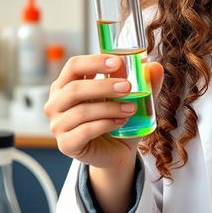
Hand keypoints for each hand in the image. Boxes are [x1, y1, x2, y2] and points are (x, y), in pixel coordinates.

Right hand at [44, 54, 163, 169]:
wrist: (117, 151)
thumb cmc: (118, 118)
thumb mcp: (133, 98)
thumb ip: (144, 82)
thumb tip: (155, 66)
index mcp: (67, 84)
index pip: (74, 66)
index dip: (94, 61)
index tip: (118, 63)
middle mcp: (56, 103)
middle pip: (74, 88)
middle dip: (103, 86)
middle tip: (128, 87)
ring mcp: (58, 125)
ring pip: (81, 111)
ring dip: (110, 108)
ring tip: (132, 108)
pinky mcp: (66, 144)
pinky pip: (84, 131)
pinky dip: (105, 124)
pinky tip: (121, 122)